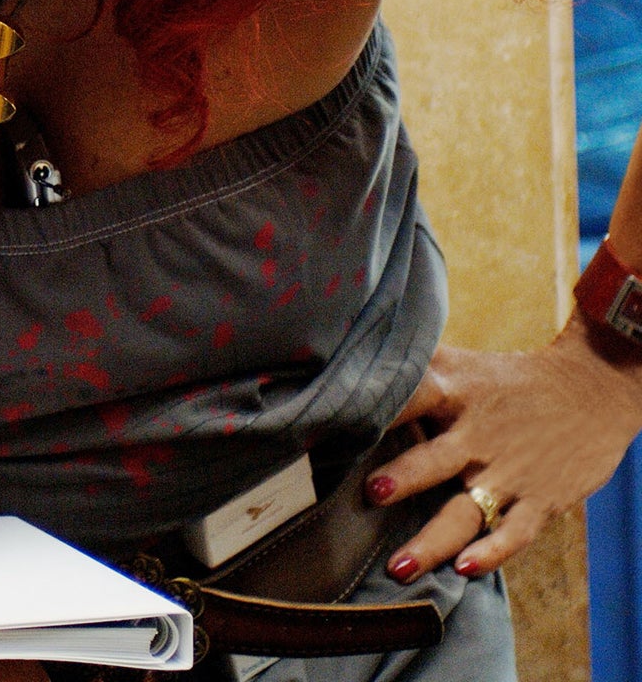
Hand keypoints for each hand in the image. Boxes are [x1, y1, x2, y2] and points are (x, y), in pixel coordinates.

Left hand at [368, 324, 641, 580]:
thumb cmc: (506, 380)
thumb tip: (346, 355)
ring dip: (434, 539)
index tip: (333, 422)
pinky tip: (464, 569)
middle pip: (436, 459)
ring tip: (399, 564)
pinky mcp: (540, 500)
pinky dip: (492, 553)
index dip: (376, 407)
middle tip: (371, 493)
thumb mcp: (459, 364)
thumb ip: (410, 367)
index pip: (411, 396)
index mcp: (455, 394)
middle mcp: (479, 435)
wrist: (591, 392)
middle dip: (405, 477)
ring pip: (467, 510)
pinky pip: (515, 532)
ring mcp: (510, 472)